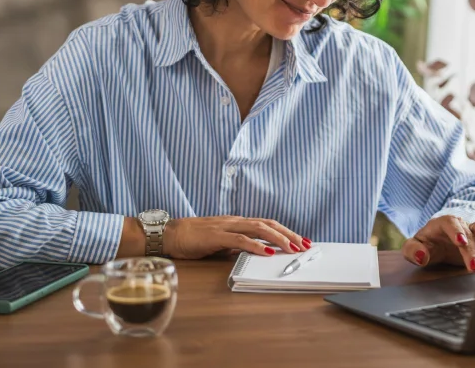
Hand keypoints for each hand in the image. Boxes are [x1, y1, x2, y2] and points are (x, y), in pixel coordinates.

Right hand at [161, 215, 311, 259]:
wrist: (170, 234)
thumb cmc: (193, 239)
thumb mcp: (220, 244)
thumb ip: (236, 246)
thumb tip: (252, 252)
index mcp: (237, 223)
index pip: (267, 224)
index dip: (285, 231)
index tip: (301, 241)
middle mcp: (235, 221)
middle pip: (268, 224)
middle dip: (289, 234)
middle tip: (305, 245)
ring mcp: (227, 227)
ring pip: (258, 228)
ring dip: (278, 238)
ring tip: (292, 248)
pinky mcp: (217, 236)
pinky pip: (240, 240)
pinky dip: (255, 245)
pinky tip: (266, 251)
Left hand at [402, 216, 474, 272]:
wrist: (437, 243)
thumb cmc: (426, 245)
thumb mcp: (413, 248)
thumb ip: (412, 251)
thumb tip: (421, 256)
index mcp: (443, 223)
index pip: (450, 222)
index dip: (457, 231)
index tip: (461, 242)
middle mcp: (461, 224)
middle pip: (472, 231)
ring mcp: (474, 230)